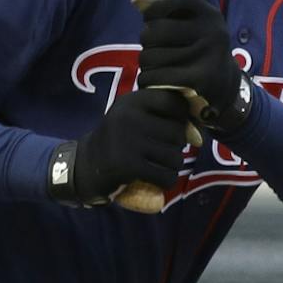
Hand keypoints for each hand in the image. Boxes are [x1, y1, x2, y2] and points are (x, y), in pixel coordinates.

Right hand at [48, 87, 195, 206]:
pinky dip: (165, 181)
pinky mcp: (128, 166)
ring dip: (172, 166)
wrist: (85, 166)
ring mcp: (127, 141)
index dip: (181, 118)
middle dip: (176, 146)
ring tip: (155, 165)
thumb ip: (168, 118)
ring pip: (175, 157)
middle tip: (158, 151)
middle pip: (178, 133)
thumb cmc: (120, 140)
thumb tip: (197, 137)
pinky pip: (166, 176)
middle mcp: (129, 116)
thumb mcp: (136, 117)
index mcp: (132, 100)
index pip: (175, 103)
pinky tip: (154, 179)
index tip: (168, 129)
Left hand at [133, 0, 247, 129]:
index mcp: (211, 15)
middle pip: (155, 30)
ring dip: (145, 65)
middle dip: (146, 40)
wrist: (223, 87)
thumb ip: (163, 6)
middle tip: (153, 49)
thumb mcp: (188, 23)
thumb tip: (137, 0)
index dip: (157, 5)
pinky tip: (154, 82)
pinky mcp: (200, 82)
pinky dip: (148, 81)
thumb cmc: (195, 48)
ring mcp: (209, 57)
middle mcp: (214, 32)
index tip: (150, 17)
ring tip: (155, 67)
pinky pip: (155, 78)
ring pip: (150, 57)